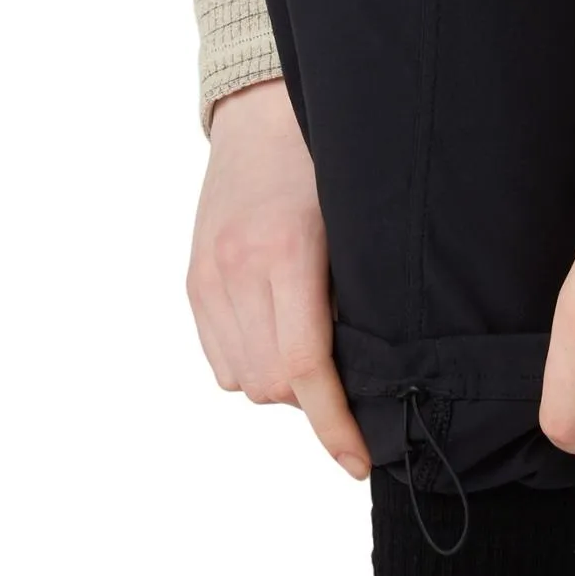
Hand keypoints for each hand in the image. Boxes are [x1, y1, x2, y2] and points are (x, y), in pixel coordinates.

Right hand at [187, 79, 369, 477]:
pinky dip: (252, 367)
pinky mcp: (193, 281)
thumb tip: (381, 377)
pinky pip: (220, 361)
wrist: (264, 113)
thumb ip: (362, 300)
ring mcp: (208, 277)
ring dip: (282, 385)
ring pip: (243, 381)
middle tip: (352, 377)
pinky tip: (281, 337)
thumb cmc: (330, 166)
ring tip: (315, 349)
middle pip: (272, 385)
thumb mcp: (361, 228)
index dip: (335, 426)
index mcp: (286, 254)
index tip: (358, 462)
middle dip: (312, 400)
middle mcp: (237, 270)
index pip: (306, 369)